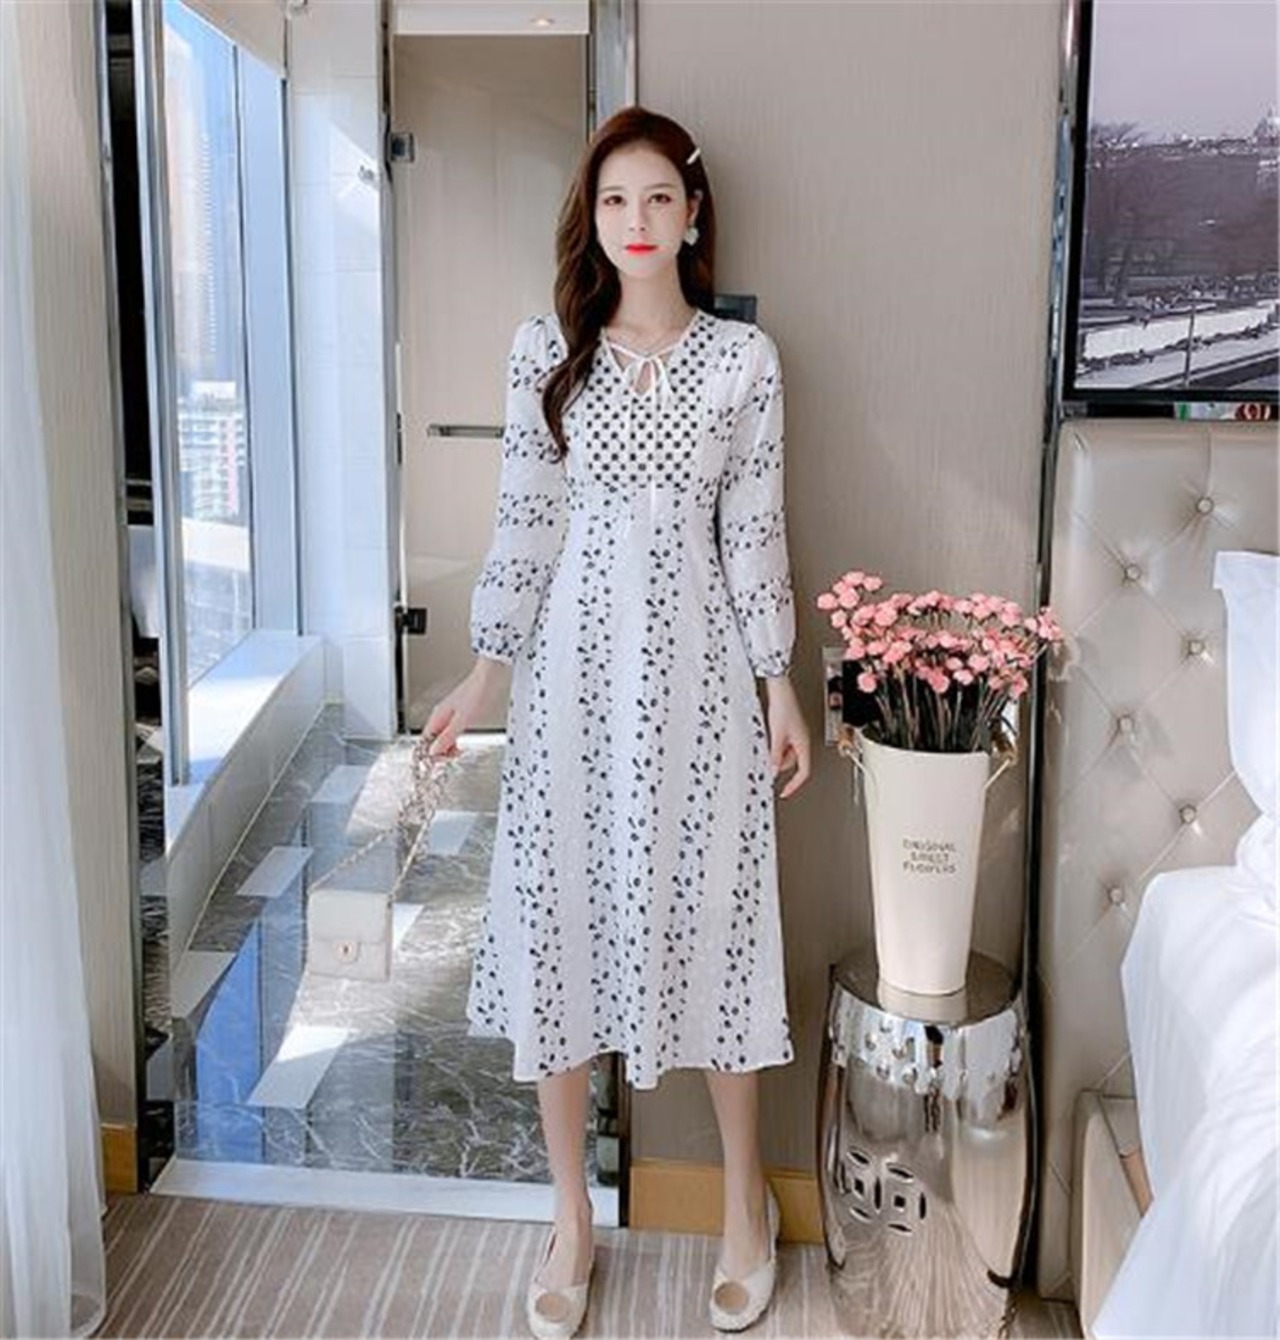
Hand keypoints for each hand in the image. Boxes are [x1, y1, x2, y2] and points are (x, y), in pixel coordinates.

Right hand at [424, 658, 505, 757]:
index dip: (430, 752)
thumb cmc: (478, 694)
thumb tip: (433, 751)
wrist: (490, 678)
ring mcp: (451, 713)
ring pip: (443, 734)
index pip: (425, 739)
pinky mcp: (462, 712)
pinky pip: (452, 729)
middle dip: (440, 750)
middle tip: (451, 758)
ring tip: (456, 753)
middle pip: (433, 737)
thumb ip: (447, 737)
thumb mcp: (462, 722)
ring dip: (448, 745)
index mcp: (438, 716)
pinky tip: (461, 742)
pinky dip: (455, 738)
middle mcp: (442, 714)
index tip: (439, 762)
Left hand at [765, 675, 811, 798]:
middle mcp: (803, 741)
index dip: (794, 785)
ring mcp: (798, 735)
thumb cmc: (783, 707)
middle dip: (780, 766)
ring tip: (767, 748)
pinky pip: (785, 745)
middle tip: (768, 764)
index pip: (803, 772)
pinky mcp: (791, 730)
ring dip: (777, 756)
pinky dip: (777, 748)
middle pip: (794, 764)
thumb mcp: (776, 735)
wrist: (781, 690)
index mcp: (803, 744)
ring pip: (788, 755)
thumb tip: (772, 770)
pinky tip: (769, 741)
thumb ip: (775, 754)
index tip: (785, 792)